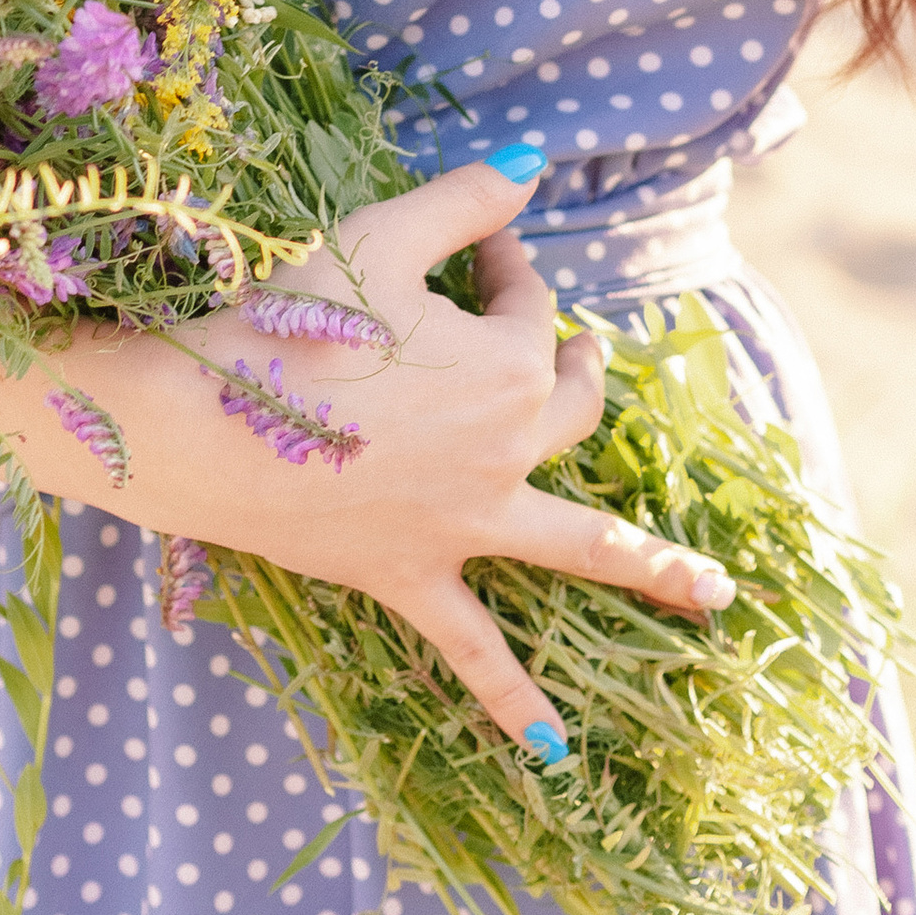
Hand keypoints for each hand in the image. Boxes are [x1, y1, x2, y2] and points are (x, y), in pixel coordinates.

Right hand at [0, 153, 733, 755]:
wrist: (198, 423)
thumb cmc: (286, 317)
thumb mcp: (381, 236)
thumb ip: (467, 200)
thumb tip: (533, 157)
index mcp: (510, 368)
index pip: (530, 305)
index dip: (503, 264)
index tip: (472, 240)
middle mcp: (506, 455)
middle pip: (567, 409)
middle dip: (576, 370)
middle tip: (576, 350)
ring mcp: (462, 527)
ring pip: (576, 549)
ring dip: (653, 570)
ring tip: (717, 599)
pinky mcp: (409, 576)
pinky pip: (472, 650)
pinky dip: (514, 702)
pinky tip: (558, 757)